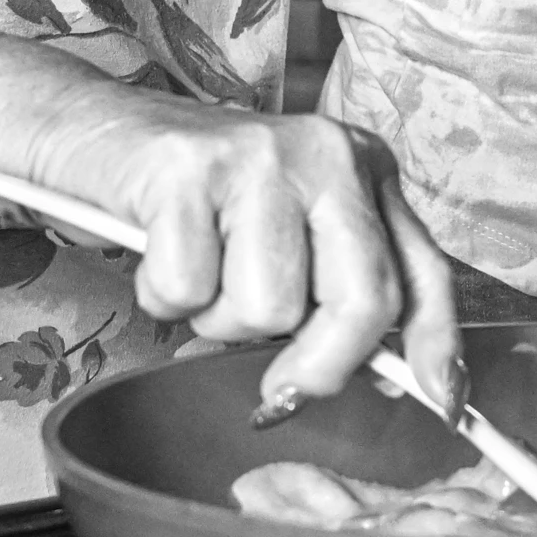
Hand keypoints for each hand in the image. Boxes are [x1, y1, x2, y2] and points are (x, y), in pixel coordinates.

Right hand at [32, 94, 463, 422]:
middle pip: (362, 302)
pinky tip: (159, 246)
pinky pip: (189, 290)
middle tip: (274, 385)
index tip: (444, 405)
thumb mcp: (290, 232)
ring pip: (269, 309)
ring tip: (200, 268)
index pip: (423, 273)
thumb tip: (406, 383)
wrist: (92, 131)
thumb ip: (342, 290)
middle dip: (316, 366)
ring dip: (219, 319)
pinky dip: (163, 294)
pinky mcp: (189, 169)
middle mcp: (326, 152)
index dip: (437, 349)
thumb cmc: (196, 201)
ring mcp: (260, 156)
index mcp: (363, 168)